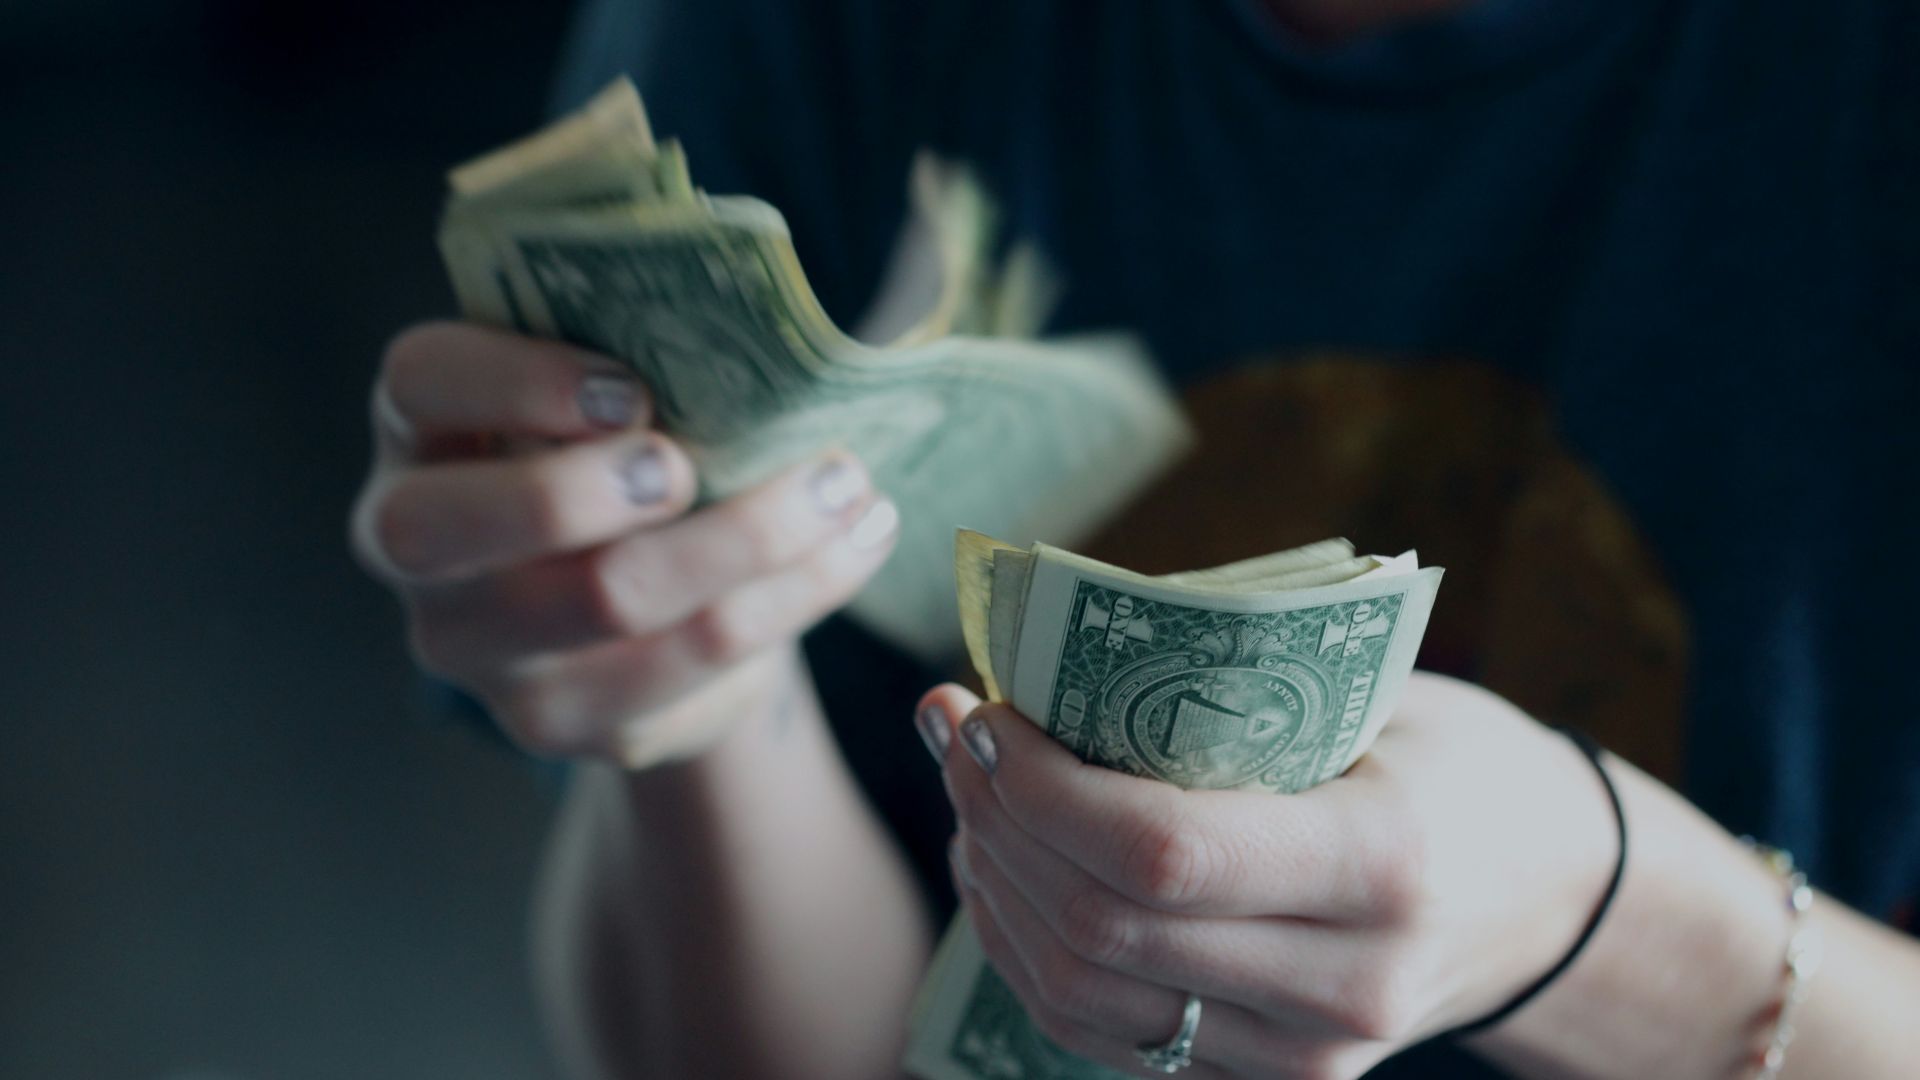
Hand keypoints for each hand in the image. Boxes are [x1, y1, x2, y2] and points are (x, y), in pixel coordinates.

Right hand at [350, 321, 898, 766]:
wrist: (648, 599)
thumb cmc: (627, 450)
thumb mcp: (612, 389)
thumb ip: (644, 348)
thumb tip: (769, 326)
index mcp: (421, 429)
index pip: (420, 384)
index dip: (515, 382)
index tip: (631, 389)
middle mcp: (415, 546)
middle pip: (458, 526)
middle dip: (587, 489)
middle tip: (692, 465)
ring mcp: (481, 651)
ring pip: (606, 600)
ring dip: (748, 537)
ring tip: (846, 486)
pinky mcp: (565, 721)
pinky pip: (690, 664)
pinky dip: (793, 596)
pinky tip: (855, 545)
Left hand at [918, 673, 1619, 1078]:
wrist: (1551, 898)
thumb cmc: (1458, 764)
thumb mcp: (1378, 697)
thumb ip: (1232, 689)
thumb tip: (1051, 657)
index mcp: (1382, 864)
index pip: (1162, 852)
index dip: (1041, 787)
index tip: (984, 711)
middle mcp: (1344, 984)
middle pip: (1102, 928)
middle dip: (997, 822)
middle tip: (955, 733)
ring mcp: (1305, 1056)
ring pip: (1082, 995)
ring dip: (996, 886)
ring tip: (970, 796)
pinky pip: (1104, 1036)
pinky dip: (1032, 950)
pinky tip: (1007, 870)